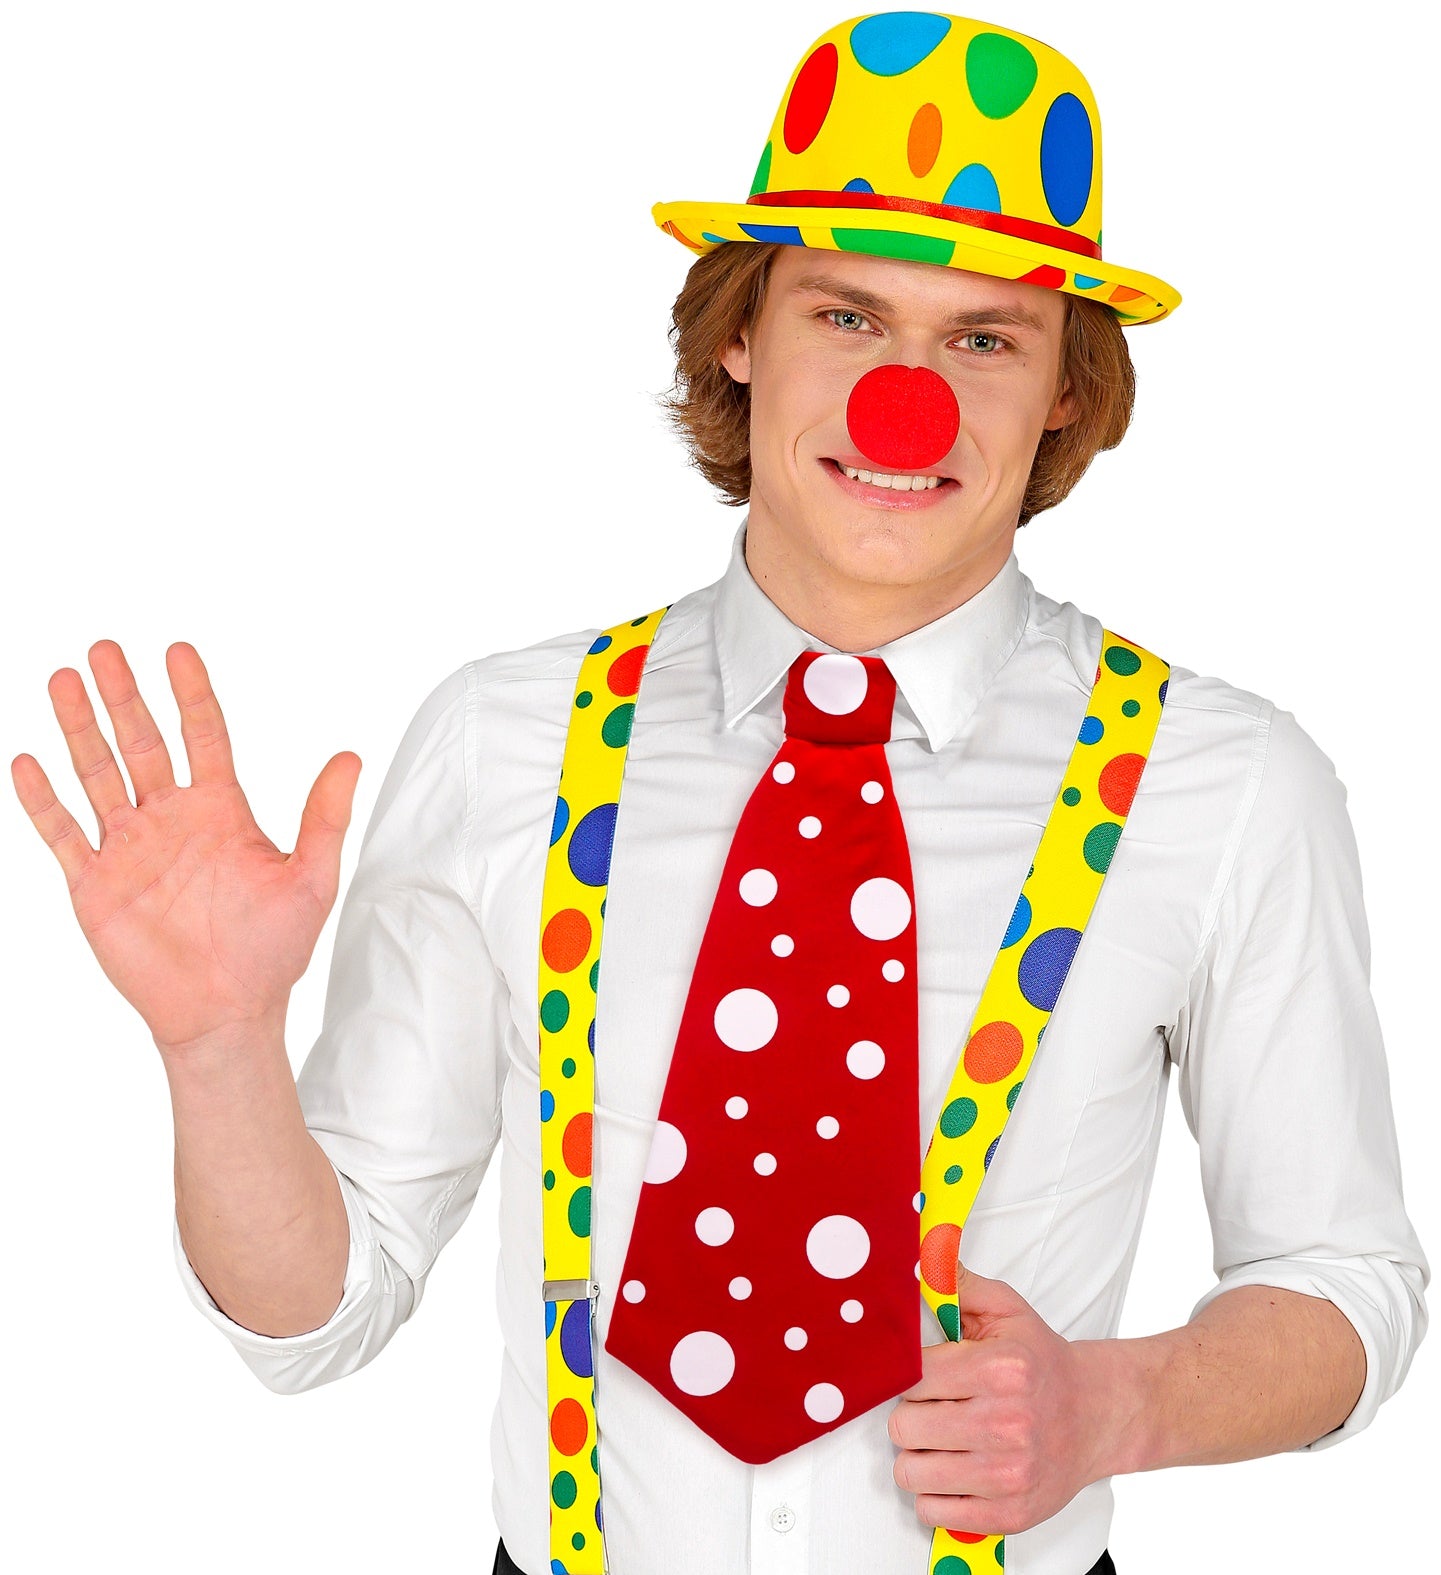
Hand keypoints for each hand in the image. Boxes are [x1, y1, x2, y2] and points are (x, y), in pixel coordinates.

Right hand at [11, 640, 361, 1057]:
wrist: (227, 1011)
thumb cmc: (274, 948)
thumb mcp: (311, 878)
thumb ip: (325, 817)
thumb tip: (351, 756)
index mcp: (221, 810)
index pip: (204, 736)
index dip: (192, 694)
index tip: (179, 651)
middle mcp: (172, 819)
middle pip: (141, 742)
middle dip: (124, 696)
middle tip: (106, 649)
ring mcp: (131, 848)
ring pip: (97, 774)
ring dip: (80, 729)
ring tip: (64, 680)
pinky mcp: (96, 884)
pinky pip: (63, 834)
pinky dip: (44, 800)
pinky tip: (28, 761)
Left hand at [887, 1260, 1113, 1536]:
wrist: (1097, 1414)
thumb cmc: (1043, 1363)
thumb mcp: (1007, 1310)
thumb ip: (959, 1284)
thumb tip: (921, 1258)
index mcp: (1001, 1369)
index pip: (912, 1377)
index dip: (906, 1376)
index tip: (920, 1376)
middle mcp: (1006, 1422)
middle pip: (904, 1427)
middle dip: (909, 1416)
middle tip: (930, 1408)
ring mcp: (1009, 1473)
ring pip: (911, 1472)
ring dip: (917, 1456)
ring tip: (940, 1441)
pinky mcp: (1010, 1512)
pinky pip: (933, 1512)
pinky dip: (933, 1495)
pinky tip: (952, 1472)